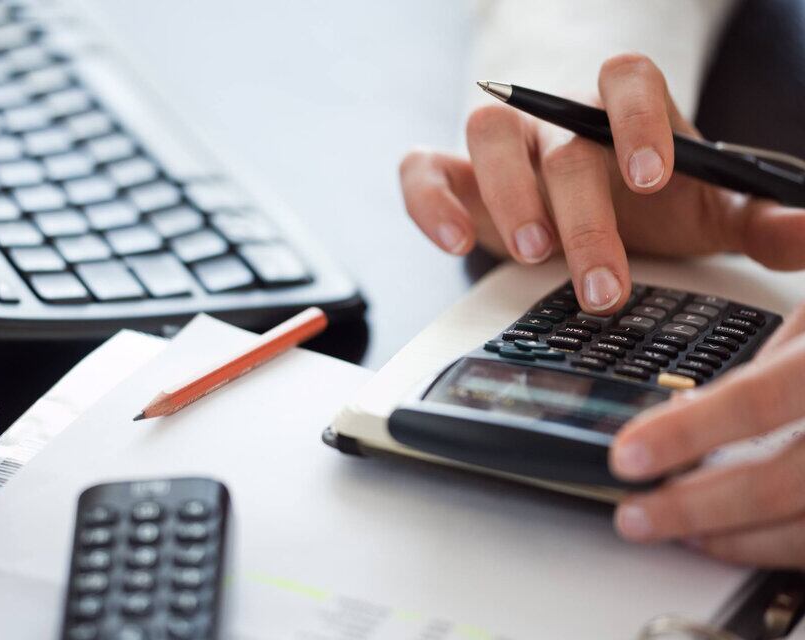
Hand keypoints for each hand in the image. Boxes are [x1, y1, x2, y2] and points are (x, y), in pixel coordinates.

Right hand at [399, 53, 804, 313]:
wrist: (579, 192)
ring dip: (507, 194)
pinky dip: (430, 201)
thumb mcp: (708, 207)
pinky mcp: (450, 173)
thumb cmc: (647, 198)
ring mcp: (500, 143)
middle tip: (603, 284)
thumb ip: (760, 217)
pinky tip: (456, 241)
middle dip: (584, 215)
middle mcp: (556, 119)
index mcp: (623, 112)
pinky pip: (421, 169)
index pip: (626, 79)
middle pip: (562, 139)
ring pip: (487, 134)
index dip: (635, 120)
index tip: (653, 176)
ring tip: (533, 255)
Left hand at [609, 303, 804, 567]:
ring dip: (744, 540)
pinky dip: (790, 546)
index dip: (690, 432)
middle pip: (789, 482)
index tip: (628, 456)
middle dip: (699, 507)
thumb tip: (700, 402)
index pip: (762, 398)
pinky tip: (749, 539)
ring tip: (685, 532)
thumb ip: (783, 348)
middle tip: (637, 516)